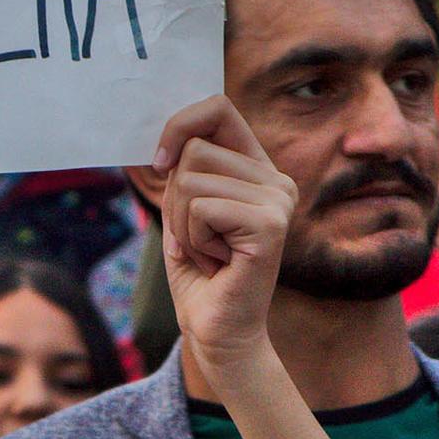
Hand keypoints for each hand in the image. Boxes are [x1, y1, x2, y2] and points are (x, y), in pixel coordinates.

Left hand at [149, 96, 295, 363]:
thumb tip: (164, 135)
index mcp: (257, 169)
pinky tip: (216, 262)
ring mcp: (278, 200)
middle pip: (193, 150)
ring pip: (190, 180)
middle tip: (198, 237)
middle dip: (174, 199)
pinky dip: (192, 240)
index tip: (160, 163)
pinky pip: (200, 209)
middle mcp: (276, 179)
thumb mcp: (181, 209)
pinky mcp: (270, 224)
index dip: (179, 125)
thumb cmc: (198, 272)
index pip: (217, 109)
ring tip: (208, 251)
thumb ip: (181, 169)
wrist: (217, 330)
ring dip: (182, 224)